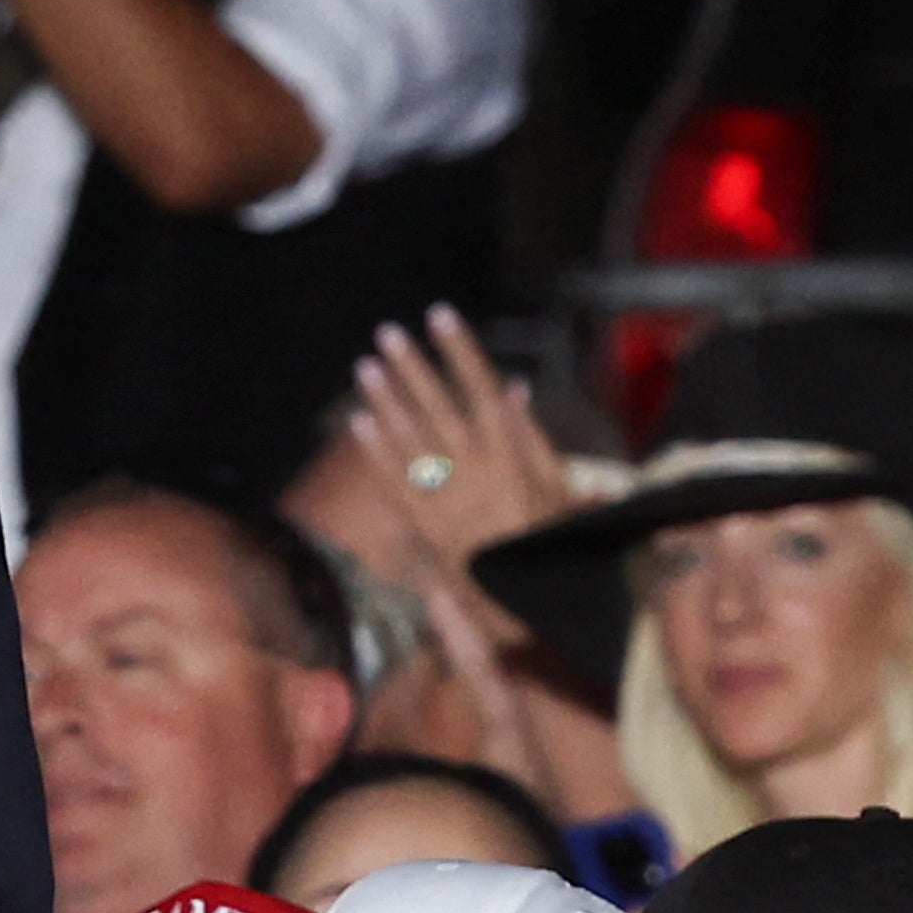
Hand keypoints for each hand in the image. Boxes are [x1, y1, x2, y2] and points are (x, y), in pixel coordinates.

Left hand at [345, 311, 573, 563]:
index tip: (441, 315)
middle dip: (412, 367)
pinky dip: (376, 451)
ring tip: (365, 367)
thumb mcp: (554, 482)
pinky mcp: (423, 520)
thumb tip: (514, 389)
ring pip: (409, 438)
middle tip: (388, 332)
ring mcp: (444, 494)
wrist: (524, 597)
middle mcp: (473, 467)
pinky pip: (394, 481)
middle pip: (437, 406)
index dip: (460, 349)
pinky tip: (358, 423)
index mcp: (509, 452)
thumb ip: (530, 434)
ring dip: (385, 401)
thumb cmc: (546, 537)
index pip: (481, 387)